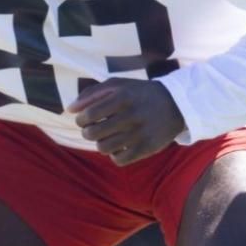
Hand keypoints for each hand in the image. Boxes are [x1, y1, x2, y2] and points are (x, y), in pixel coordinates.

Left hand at [69, 77, 184, 165]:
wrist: (176, 104)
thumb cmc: (138, 94)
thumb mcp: (117, 85)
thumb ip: (91, 93)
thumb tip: (70, 109)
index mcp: (122, 97)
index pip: (89, 114)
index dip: (81, 119)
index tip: (84, 120)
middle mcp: (131, 115)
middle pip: (93, 133)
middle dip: (87, 132)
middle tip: (92, 130)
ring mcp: (140, 133)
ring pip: (104, 148)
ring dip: (100, 144)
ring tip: (105, 137)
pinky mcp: (147, 148)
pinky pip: (119, 160)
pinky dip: (114, 155)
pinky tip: (119, 146)